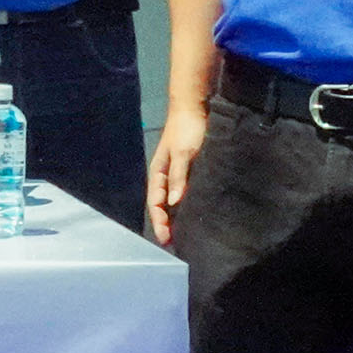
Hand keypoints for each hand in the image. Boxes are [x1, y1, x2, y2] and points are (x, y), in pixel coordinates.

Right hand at [147, 109, 205, 245]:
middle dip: (166, 225)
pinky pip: (186, 194)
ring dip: (177, 217)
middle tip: (175, 244)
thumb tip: (173, 202)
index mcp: (158, 173)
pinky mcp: (191, 171)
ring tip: (186, 235)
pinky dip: (188, 206)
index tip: (167, 240)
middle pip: (162, 206)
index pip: (155, 204)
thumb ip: (179, 176)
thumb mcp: (183, 153)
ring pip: (174, 201)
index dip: (160, 222)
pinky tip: (197, 215)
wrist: (195, 108)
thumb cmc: (187, 129)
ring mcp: (178, 174)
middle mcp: (166, 177)